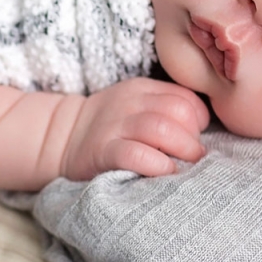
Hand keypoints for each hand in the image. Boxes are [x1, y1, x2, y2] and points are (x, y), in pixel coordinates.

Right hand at [60, 78, 209, 180]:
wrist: (59, 139)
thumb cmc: (110, 130)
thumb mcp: (135, 107)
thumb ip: (165, 111)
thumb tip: (202, 136)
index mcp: (142, 89)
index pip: (185, 97)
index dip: (199, 119)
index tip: (196, 138)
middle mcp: (129, 103)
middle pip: (177, 111)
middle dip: (193, 136)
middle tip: (193, 156)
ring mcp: (114, 126)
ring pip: (161, 128)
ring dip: (182, 149)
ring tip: (184, 165)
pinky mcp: (103, 151)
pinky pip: (136, 154)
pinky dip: (158, 165)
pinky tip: (164, 172)